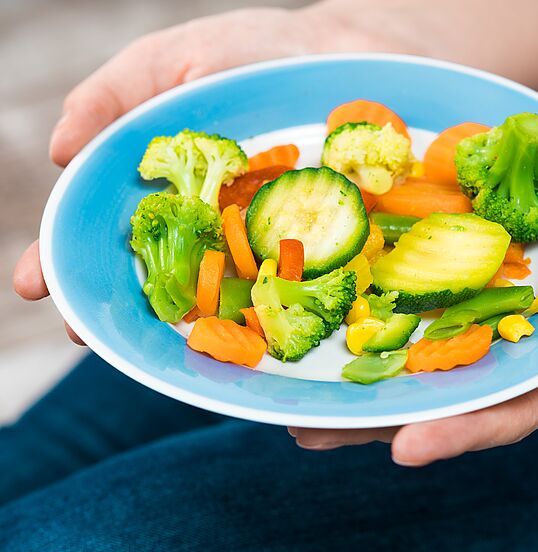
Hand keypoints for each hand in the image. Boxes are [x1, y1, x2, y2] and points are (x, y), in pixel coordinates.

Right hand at [13, 4, 414, 340]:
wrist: (336, 58)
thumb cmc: (247, 57)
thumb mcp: (169, 63)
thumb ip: (113, 98)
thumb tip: (60, 152)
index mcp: (161, 189)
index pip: (100, 231)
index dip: (62, 259)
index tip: (35, 285)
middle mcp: (201, 225)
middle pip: (148, 274)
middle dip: (111, 306)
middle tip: (82, 332)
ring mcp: (252, 242)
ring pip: (210, 295)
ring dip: (178, 323)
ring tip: (147, 343)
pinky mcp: (303, 249)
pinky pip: (279, 285)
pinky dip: (259, 310)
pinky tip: (239, 334)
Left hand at [296, 146, 537, 464]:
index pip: (506, 411)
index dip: (459, 433)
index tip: (404, 447)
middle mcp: (516, 345)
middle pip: (443, 390)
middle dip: (379, 416)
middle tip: (308, 429)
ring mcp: (492, 303)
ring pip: (420, 344)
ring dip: (361, 367)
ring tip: (291, 389)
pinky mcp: (476, 258)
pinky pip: (423, 281)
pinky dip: (380, 295)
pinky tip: (331, 303)